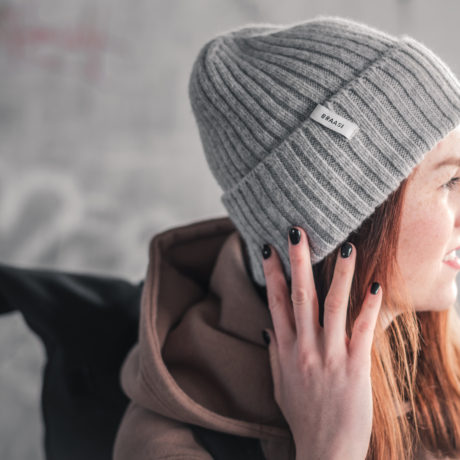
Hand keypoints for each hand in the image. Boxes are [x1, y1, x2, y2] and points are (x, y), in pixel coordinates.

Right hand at [261, 226, 381, 459]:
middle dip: (297, 262)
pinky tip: (375, 284)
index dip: (271, 274)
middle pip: (299, 297)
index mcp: (284, 351)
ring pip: (331, 307)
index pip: (275, 303)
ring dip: (337, 275)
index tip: (268, 248)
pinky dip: (368, 306)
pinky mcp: (354, 367)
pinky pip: (362, 331)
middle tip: (297, 233)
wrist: (324, 452)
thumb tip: (267, 327)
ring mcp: (329, 356)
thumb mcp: (279, 385)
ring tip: (344, 246)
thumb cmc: (302, 417)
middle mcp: (304, 348)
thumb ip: (274, 354)